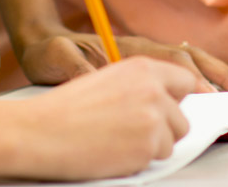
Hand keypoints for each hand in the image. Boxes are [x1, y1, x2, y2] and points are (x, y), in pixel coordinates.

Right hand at [7, 57, 193, 180]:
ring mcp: (154, 118)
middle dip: (164, 128)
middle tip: (132, 131)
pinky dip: (139, 159)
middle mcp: (153, 89)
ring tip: (117, 139)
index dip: (178, 99)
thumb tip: (167, 103)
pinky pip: (158, 158)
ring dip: (151, 145)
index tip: (172, 111)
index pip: (184, 80)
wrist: (42, 130)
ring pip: (172, 140)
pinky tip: (114, 151)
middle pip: (183, 117)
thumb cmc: (68, 107)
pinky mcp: (148, 145)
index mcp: (142, 67)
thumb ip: (141, 86)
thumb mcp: (108, 80)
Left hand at [16, 24, 227, 92]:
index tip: (211, 94)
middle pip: (188, 59)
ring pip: (189, 63)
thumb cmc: (49, 53)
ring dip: (218, 76)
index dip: (191, 77)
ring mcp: (143, 59)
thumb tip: (92, 78)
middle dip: (219, 74)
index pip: (168, 61)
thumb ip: (75, 67)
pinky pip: (179, 72)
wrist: (40, 42)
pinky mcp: (140, 69)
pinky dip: (202, 80)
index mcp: (126, 49)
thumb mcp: (56, 59)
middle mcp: (140, 51)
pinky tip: (217, 92)